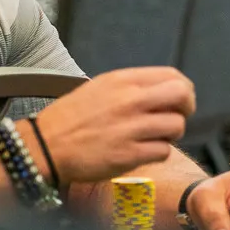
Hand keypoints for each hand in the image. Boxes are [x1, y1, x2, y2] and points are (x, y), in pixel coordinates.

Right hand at [36, 67, 195, 183]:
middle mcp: (130, 100)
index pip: (173, 76)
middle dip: (186, 108)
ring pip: (176, 126)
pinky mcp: (129, 154)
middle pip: (183, 96)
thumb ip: (133, 87)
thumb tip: (165, 90)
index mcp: (124, 81)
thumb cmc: (71, 119)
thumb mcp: (101, 88)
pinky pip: (164, 151)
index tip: (180, 101)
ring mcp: (131, 127)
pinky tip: (142, 152)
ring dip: (170, 134)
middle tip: (175, 117)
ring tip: (152, 137)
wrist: (43, 146)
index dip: (184, 89)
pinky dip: (158, 153)